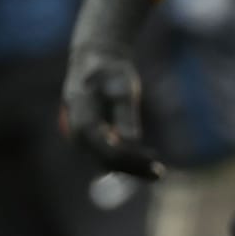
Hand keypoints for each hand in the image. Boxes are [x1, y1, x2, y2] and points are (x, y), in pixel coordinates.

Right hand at [61, 46, 162, 179]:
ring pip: (104, 162)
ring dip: (130, 169)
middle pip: (102, 158)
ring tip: (157, 173)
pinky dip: (126, 163)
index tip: (150, 158)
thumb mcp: (121, 85)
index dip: (125, 155)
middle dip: (131, 167)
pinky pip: (107, 157)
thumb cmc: (109, 71)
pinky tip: (147, 166)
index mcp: (80, 111)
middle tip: (158, 173)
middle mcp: (75, 130)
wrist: (93, 62)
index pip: (101, 143)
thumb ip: (125, 113)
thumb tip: (132, 142)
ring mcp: (80, 138)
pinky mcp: (89, 140)